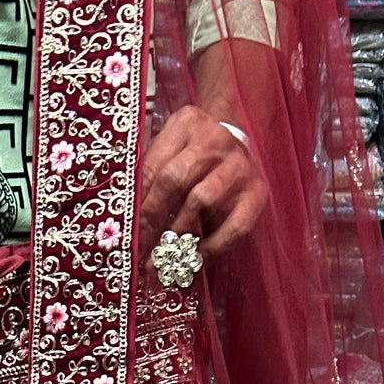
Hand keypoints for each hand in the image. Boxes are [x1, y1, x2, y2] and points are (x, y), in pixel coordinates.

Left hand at [140, 105, 266, 256]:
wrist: (240, 144)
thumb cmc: (194, 156)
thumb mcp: (170, 151)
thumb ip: (150, 176)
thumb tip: (126, 221)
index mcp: (187, 124)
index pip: (154, 166)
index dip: (138, 204)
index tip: (128, 234)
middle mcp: (215, 139)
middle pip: (175, 179)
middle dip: (154, 219)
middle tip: (142, 248)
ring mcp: (239, 165)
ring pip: (202, 200)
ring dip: (179, 232)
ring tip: (165, 256)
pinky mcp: (257, 192)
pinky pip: (235, 226)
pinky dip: (214, 246)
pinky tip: (197, 258)